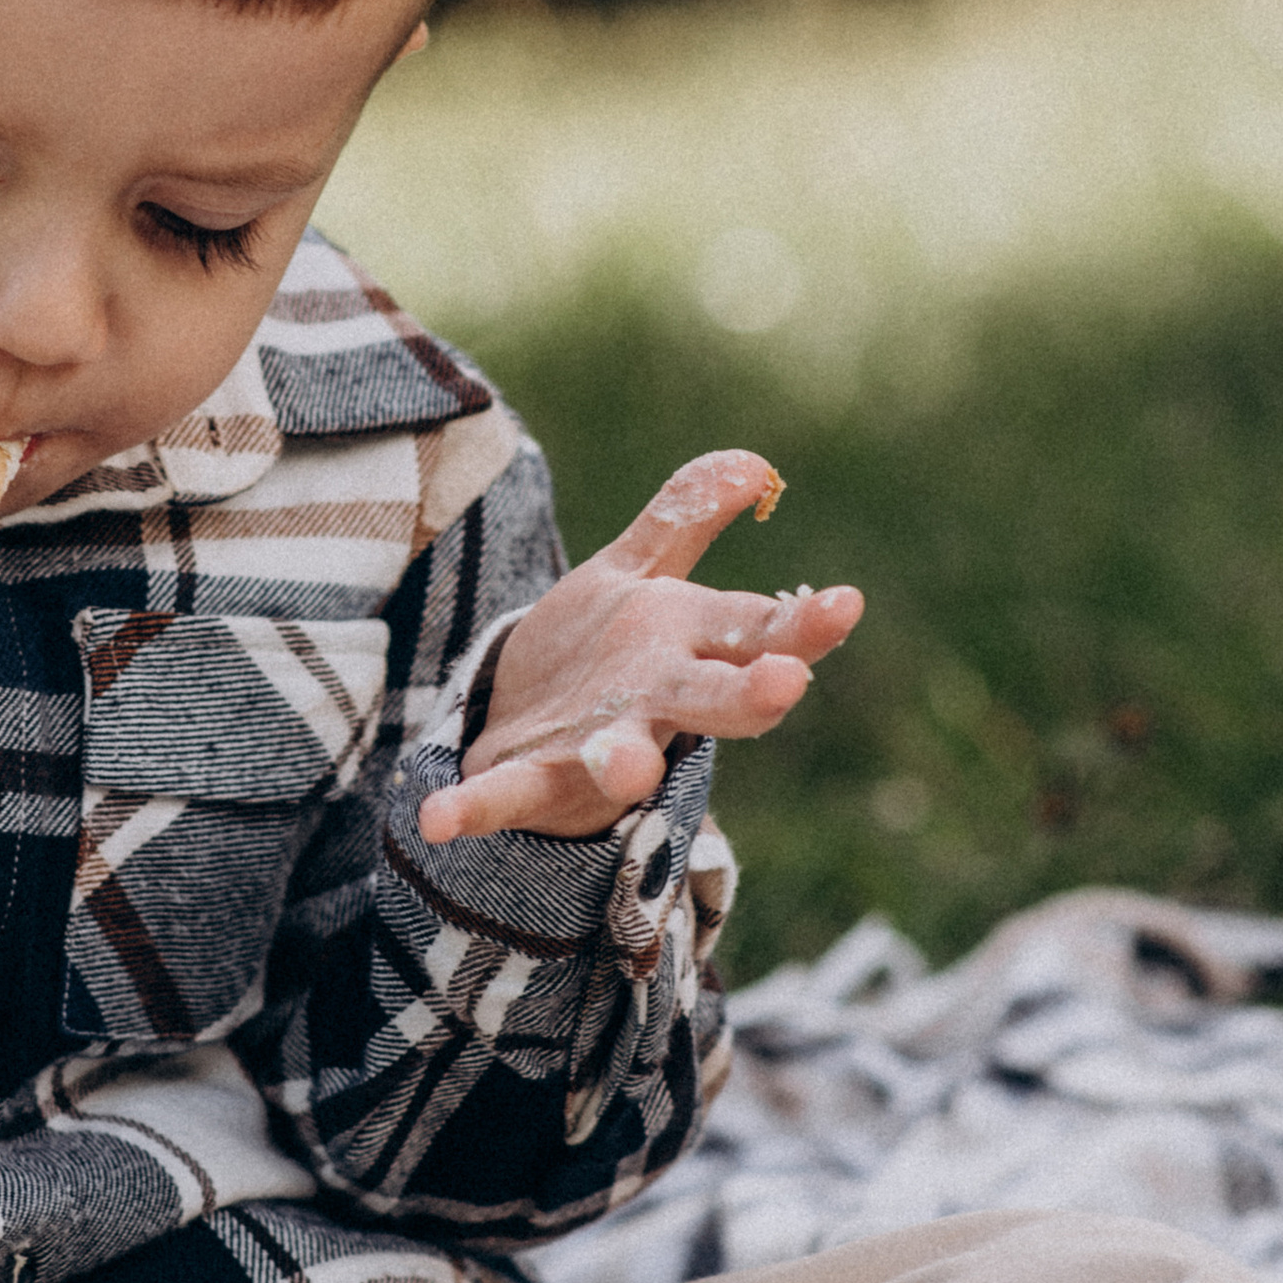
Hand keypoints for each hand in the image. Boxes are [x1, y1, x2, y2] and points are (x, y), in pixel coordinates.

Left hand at [417, 449, 862, 845]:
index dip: (800, 626)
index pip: (755, 632)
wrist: (529, 724)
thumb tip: (752, 463)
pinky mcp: (530, 779)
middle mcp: (656, 706)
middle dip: (749, 693)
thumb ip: (685, 520)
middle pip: (712, 699)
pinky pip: (503, 796)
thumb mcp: (638, 575)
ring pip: (620, 758)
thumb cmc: (607, 651)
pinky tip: (436, 819)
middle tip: (788, 683)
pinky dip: (473, 809)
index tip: (846, 604)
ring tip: (624, 769)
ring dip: (622, 764)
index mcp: (689, 649)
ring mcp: (595, 749)